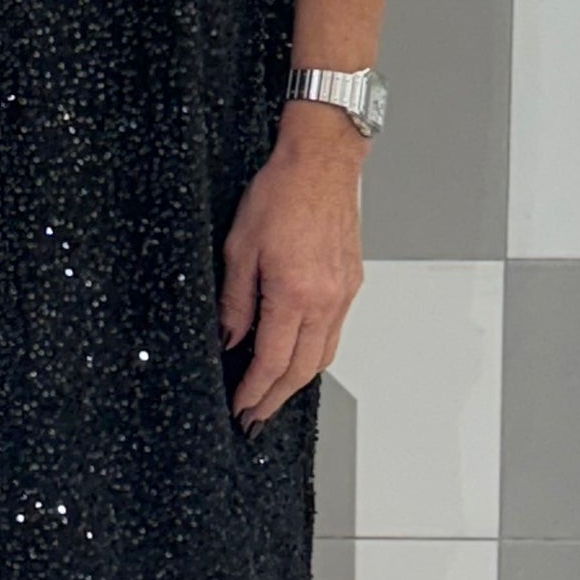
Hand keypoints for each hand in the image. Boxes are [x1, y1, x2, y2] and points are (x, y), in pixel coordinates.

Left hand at [219, 119, 363, 431]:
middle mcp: (325, 300)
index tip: (240, 407)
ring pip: (322, 356)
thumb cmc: (281, 193)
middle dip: (275, 399)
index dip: (253, 391)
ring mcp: (342, 294)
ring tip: (272, 394)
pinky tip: (297, 354)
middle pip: (302, 370)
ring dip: (296, 382)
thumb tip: (229, 339)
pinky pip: (334, 333)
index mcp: (294, 294)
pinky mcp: (350, 284)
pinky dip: (314, 354)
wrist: (321, 163)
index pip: (272, 361)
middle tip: (255, 416)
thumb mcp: (239, 248)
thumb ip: (234, 302)